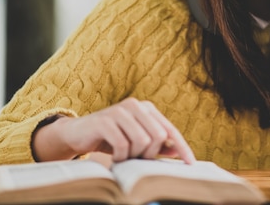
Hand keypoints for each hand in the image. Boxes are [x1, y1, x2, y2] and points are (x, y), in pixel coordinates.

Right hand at [33, 97, 195, 163]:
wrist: (77, 134)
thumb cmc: (110, 138)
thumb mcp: (135, 141)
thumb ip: (156, 144)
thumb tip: (176, 151)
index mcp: (146, 108)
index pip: (170, 129)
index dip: (182, 147)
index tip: (191, 163)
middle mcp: (135, 105)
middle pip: (158, 136)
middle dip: (149, 154)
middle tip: (136, 159)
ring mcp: (120, 111)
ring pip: (142, 141)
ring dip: (133, 155)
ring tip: (123, 156)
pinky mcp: (105, 121)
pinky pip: (123, 145)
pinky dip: (120, 156)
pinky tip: (114, 157)